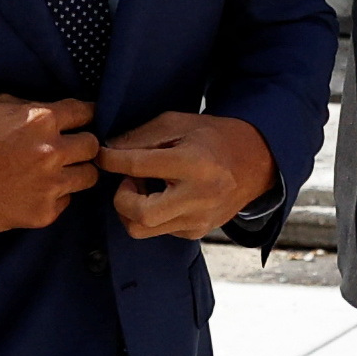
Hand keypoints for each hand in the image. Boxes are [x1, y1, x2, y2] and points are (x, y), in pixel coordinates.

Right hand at [0, 94, 100, 231]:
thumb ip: (33, 106)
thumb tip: (58, 110)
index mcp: (43, 119)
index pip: (87, 112)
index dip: (86, 116)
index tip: (83, 121)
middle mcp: (52, 151)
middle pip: (93, 146)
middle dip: (82, 146)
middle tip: (69, 150)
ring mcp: (49, 185)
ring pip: (88, 177)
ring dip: (74, 173)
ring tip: (55, 173)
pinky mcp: (43, 212)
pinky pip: (65, 202)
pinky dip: (54, 197)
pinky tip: (33, 191)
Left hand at [103, 111, 277, 241]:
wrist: (255, 162)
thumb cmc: (213, 138)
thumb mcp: (179, 123)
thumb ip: (141, 137)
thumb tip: (108, 150)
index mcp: (193, 163)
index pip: (138, 166)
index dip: (111, 160)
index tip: (101, 156)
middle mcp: (198, 196)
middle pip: (139, 215)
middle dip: (121, 198)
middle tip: (129, 180)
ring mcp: (198, 219)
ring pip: (143, 229)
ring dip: (132, 209)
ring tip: (144, 188)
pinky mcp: (196, 232)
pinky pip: (159, 230)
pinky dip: (151, 214)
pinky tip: (162, 195)